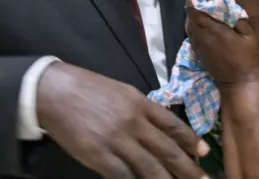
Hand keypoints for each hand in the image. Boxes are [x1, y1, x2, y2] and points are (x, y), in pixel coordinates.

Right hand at [37, 62, 209, 178]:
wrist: (54, 90)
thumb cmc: (87, 88)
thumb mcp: (120, 91)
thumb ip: (140, 109)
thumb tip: (157, 130)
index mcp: (140, 103)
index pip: (172, 125)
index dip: (190, 140)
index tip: (204, 152)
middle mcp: (133, 122)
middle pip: (167, 150)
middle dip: (188, 169)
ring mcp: (117, 140)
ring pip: (150, 168)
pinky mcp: (99, 155)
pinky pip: (123, 176)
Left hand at [185, 0, 258, 85]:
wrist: (237, 83)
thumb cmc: (246, 58)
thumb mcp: (249, 36)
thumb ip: (238, 19)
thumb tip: (228, 6)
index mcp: (212, 30)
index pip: (195, 10)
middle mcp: (201, 36)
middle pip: (189, 16)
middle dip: (191, 4)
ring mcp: (197, 45)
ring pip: (188, 25)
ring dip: (191, 14)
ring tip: (198, 6)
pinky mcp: (197, 53)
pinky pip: (190, 34)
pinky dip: (191, 25)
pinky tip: (199, 22)